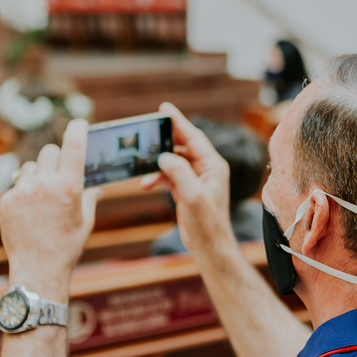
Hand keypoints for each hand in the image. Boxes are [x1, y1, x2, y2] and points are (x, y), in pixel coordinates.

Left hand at [0, 120, 99, 299]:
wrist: (38, 269)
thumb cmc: (67, 247)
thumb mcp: (85, 221)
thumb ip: (89, 197)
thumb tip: (96, 186)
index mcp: (69, 187)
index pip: (73, 145)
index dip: (77, 129)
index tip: (78, 124)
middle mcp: (46, 185)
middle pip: (49, 151)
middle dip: (56, 158)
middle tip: (59, 172)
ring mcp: (23, 191)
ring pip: (31, 166)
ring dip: (38, 174)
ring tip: (43, 197)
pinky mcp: (6, 201)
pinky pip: (17, 184)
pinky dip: (24, 192)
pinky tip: (29, 212)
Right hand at [140, 103, 233, 253]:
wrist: (209, 248)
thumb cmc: (206, 224)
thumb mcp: (192, 196)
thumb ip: (179, 172)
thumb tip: (164, 156)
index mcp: (213, 166)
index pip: (194, 137)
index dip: (178, 122)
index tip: (164, 108)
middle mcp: (206, 169)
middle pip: (183, 145)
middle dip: (165, 140)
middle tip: (147, 133)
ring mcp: (196, 179)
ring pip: (174, 161)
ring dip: (158, 164)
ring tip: (143, 169)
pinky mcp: (187, 190)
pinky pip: (170, 176)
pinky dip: (158, 177)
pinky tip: (146, 184)